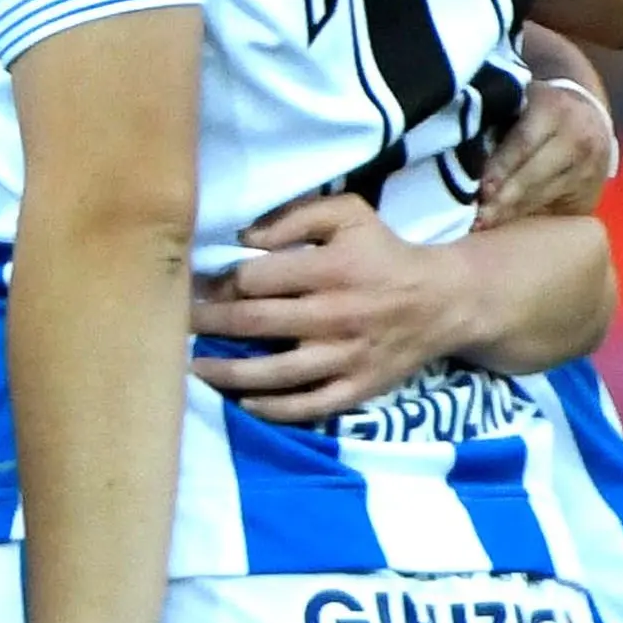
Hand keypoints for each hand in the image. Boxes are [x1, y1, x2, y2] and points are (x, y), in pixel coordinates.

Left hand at [197, 194, 473, 420]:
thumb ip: (297, 217)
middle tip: (180, 324)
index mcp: (332, 269)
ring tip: (194, 368)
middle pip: (255, 323)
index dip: (223, 283)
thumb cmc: (383, 253)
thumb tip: (246, 238)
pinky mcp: (357, 389)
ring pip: (274, 373)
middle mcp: (336, 315)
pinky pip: (307, 406)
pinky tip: (243, 402)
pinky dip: (271, 408)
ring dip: (226, 372)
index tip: (201, 287)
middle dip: (210, 324)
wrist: (442, 301)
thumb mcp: (349, 215)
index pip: (257, 279)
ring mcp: (346, 357)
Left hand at [473, 60, 616, 226]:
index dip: (501, 166)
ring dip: (511, 212)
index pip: (524, 141)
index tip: (481, 189)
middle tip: (477, 217)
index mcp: (554, 108)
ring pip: (543, 194)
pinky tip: (505, 227)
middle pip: (534, 173)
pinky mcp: (592, 191)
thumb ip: (498, 121)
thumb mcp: (521, 103)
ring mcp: (589, 166)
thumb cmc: (538, 111)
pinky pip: (554, 205)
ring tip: (482, 225)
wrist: (589, 118)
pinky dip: (527, 217)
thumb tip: (459, 152)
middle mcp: (578, 136)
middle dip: (504, 197)